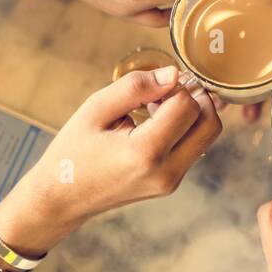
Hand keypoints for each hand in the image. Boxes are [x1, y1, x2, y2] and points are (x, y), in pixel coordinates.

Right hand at [0, 66, 221, 254]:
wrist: (61, 197)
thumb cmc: (74, 150)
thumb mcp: (96, 108)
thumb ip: (136, 87)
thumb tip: (174, 74)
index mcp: (145, 152)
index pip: (188, 106)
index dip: (175, 88)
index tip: (152, 87)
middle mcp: (166, 172)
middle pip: (211, 123)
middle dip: (194, 99)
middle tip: (161, 95)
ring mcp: (171, 182)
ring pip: (207, 136)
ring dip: (191, 114)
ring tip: (154, 110)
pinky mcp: (171, 184)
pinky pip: (194, 148)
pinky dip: (184, 130)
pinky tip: (154, 125)